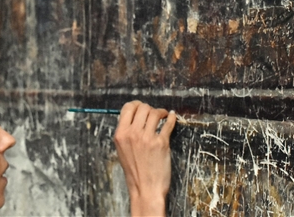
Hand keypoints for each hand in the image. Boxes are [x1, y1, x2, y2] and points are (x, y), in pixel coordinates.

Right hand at [114, 101, 175, 216]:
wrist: (145, 189)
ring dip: (161, 112)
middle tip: (154, 113)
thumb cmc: (134, 172)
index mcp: (120, 135)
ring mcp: (147, 138)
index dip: (136, 104)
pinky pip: (168, 124)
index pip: (127, 108)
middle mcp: (133, 134)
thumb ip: (127, 133)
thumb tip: (136, 117)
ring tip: (164, 115)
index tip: (142, 106)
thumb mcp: (122, 150)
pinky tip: (172, 117)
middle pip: (143, 108)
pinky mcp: (161, 143)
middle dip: (150, 108)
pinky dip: (172, 118)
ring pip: (155, 113)